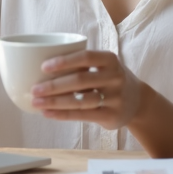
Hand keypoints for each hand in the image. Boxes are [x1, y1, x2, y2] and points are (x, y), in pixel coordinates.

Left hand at [30, 50, 144, 128]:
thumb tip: (40, 66)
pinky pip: (83, 116)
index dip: (64, 61)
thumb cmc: (110, 79)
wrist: (138, 101)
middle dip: (54, 86)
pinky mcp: (111, 116)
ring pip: (81, 100)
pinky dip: (63, 115)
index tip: (44, 67)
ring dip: (56, 102)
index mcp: (110, 60)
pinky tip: (48, 113)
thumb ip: (82, 65)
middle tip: (34, 89)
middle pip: (80, 81)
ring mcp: (115, 98)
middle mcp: (115, 78)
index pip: (86, 57)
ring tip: (36, 102)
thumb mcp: (104, 66)